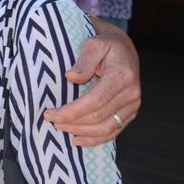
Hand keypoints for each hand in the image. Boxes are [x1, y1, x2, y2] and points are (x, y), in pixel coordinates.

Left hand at [45, 17, 140, 146]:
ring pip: (106, 128)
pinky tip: (78, 140)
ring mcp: (132, 105)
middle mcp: (131, 93)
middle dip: (72, 122)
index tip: (51, 114)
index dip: (72, 111)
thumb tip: (71, 77)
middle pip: (99, 116)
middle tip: (50, 119)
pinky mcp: (130, 113)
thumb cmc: (105, 44)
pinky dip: (95, 139)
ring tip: (60, 128)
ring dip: (81, 132)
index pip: (95, 100)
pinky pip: (114, 131)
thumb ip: (84, 60)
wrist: (124, 48)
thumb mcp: (93, 44)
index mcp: (123, 75)